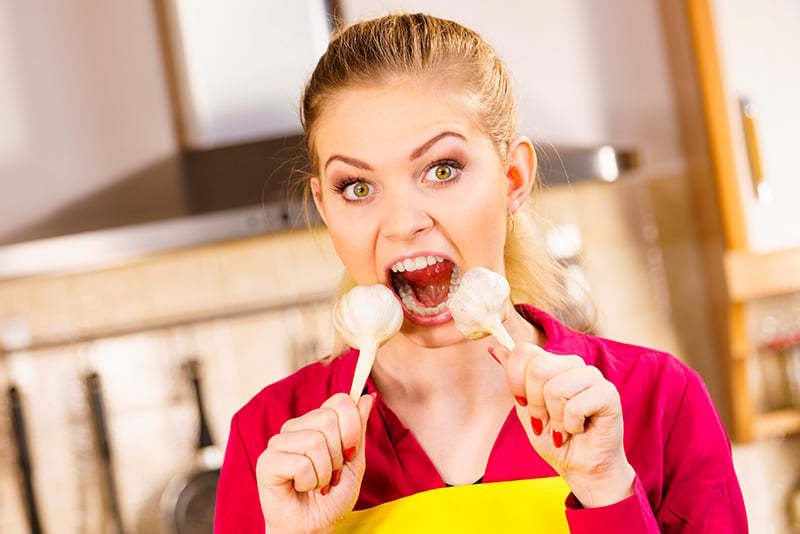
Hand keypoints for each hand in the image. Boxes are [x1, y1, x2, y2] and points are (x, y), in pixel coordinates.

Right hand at [256, 392, 374, 532]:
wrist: (314, 527)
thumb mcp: (354, 462)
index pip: (339, 401)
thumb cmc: (332, 496)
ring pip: (314, 442)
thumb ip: (358, 430)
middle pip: (328, 419)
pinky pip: (300, 464)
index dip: (352, 427)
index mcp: (316, 423)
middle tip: (331, 474)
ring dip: (324, 472)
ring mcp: (278, 443)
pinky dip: (309, 482)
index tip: (350, 452)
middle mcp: (295, 428)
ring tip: (316, 483)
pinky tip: (301, 488)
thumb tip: (368, 397)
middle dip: (338, 455)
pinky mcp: (266, 462)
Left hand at [492, 344, 634, 507]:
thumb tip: (495, 349)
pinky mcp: (609, 394)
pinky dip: (571, 427)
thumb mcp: (526, 409)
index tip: (523, 403)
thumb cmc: (555, 439)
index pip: (524, 351)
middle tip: (545, 421)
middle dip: (535, 404)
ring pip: (555, 389)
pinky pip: (575, 407)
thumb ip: (514, 380)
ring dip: (555, 419)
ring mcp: (593, 376)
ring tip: (564, 428)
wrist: (582, 468)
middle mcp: (573, 364)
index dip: (515, 381)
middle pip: (537, 369)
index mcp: (552, 363)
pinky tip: (579, 429)